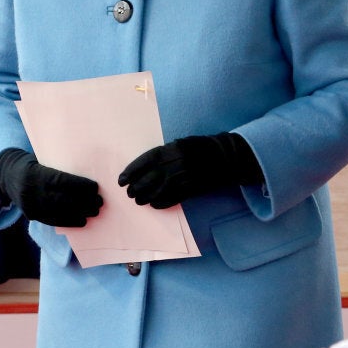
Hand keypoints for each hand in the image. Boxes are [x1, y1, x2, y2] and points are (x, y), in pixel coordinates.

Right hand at [0, 148, 102, 226]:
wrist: (6, 175)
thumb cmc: (32, 163)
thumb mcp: (42, 159)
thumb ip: (59, 165)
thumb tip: (87, 168)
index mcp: (35, 174)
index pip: (60, 181)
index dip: (79, 185)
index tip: (95, 187)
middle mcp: (31, 191)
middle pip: (61, 200)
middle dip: (83, 202)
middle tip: (99, 202)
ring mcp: (30, 206)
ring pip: (58, 213)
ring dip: (79, 214)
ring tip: (95, 212)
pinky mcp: (31, 216)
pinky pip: (52, 221)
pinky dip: (69, 222)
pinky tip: (82, 221)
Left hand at [117, 133, 262, 208]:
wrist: (226, 157)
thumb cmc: (201, 147)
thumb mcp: (181, 143)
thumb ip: (164, 153)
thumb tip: (145, 166)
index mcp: (173, 149)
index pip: (145, 161)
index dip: (131, 171)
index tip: (121, 180)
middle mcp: (177, 163)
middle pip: (149, 178)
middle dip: (136, 187)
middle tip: (129, 192)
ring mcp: (185, 178)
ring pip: (159, 191)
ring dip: (145, 197)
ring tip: (138, 200)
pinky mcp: (192, 189)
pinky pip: (172, 199)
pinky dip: (161, 203)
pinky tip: (154, 204)